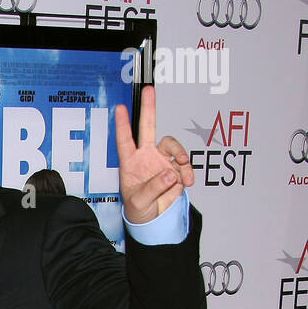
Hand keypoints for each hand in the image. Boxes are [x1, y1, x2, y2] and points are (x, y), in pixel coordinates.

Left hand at [116, 84, 192, 223]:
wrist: (152, 218)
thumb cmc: (138, 208)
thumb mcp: (139, 202)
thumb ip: (153, 188)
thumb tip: (169, 173)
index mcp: (130, 163)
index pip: (125, 141)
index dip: (122, 125)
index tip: (120, 108)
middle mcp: (146, 157)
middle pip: (147, 127)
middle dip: (148, 108)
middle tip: (149, 90)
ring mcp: (161, 160)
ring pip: (172, 145)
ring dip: (180, 155)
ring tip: (180, 173)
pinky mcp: (175, 168)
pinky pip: (184, 164)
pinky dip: (188, 172)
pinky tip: (186, 181)